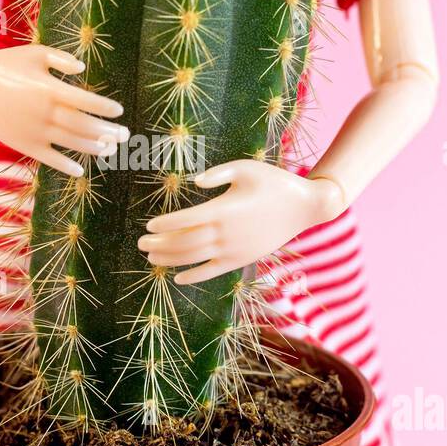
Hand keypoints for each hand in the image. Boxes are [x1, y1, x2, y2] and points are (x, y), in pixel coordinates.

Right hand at [0, 45, 127, 176]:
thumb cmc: (5, 64)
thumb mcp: (34, 53)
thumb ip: (61, 60)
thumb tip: (83, 69)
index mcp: (49, 89)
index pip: (86, 101)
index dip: (105, 107)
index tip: (119, 111)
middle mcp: (44, 112)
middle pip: (84, 126)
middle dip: (107, 131)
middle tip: (125, 135)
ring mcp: (34, 131)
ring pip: (71, 143)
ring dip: (93, 147)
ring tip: (110, 149)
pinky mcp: (23, 144)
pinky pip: (49, 158)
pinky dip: (66, 166)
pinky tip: (80, 170)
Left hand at [137, 160, 346, 284]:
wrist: (305, 206)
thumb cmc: (274, 181)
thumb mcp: (246, 168)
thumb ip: (218, 174)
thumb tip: (194, 182)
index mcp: (224, 209)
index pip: (185, 221)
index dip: (165, 224)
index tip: (149, 226)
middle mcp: (226, 233)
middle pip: (184, 242)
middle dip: (160, 244)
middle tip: (141, 244)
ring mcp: (233, 249)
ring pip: (194, 258)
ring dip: (170, 259)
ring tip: (151, 258)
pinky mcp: (241, 259)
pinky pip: (212, 271)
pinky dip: (193, 276)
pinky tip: (178, 277)